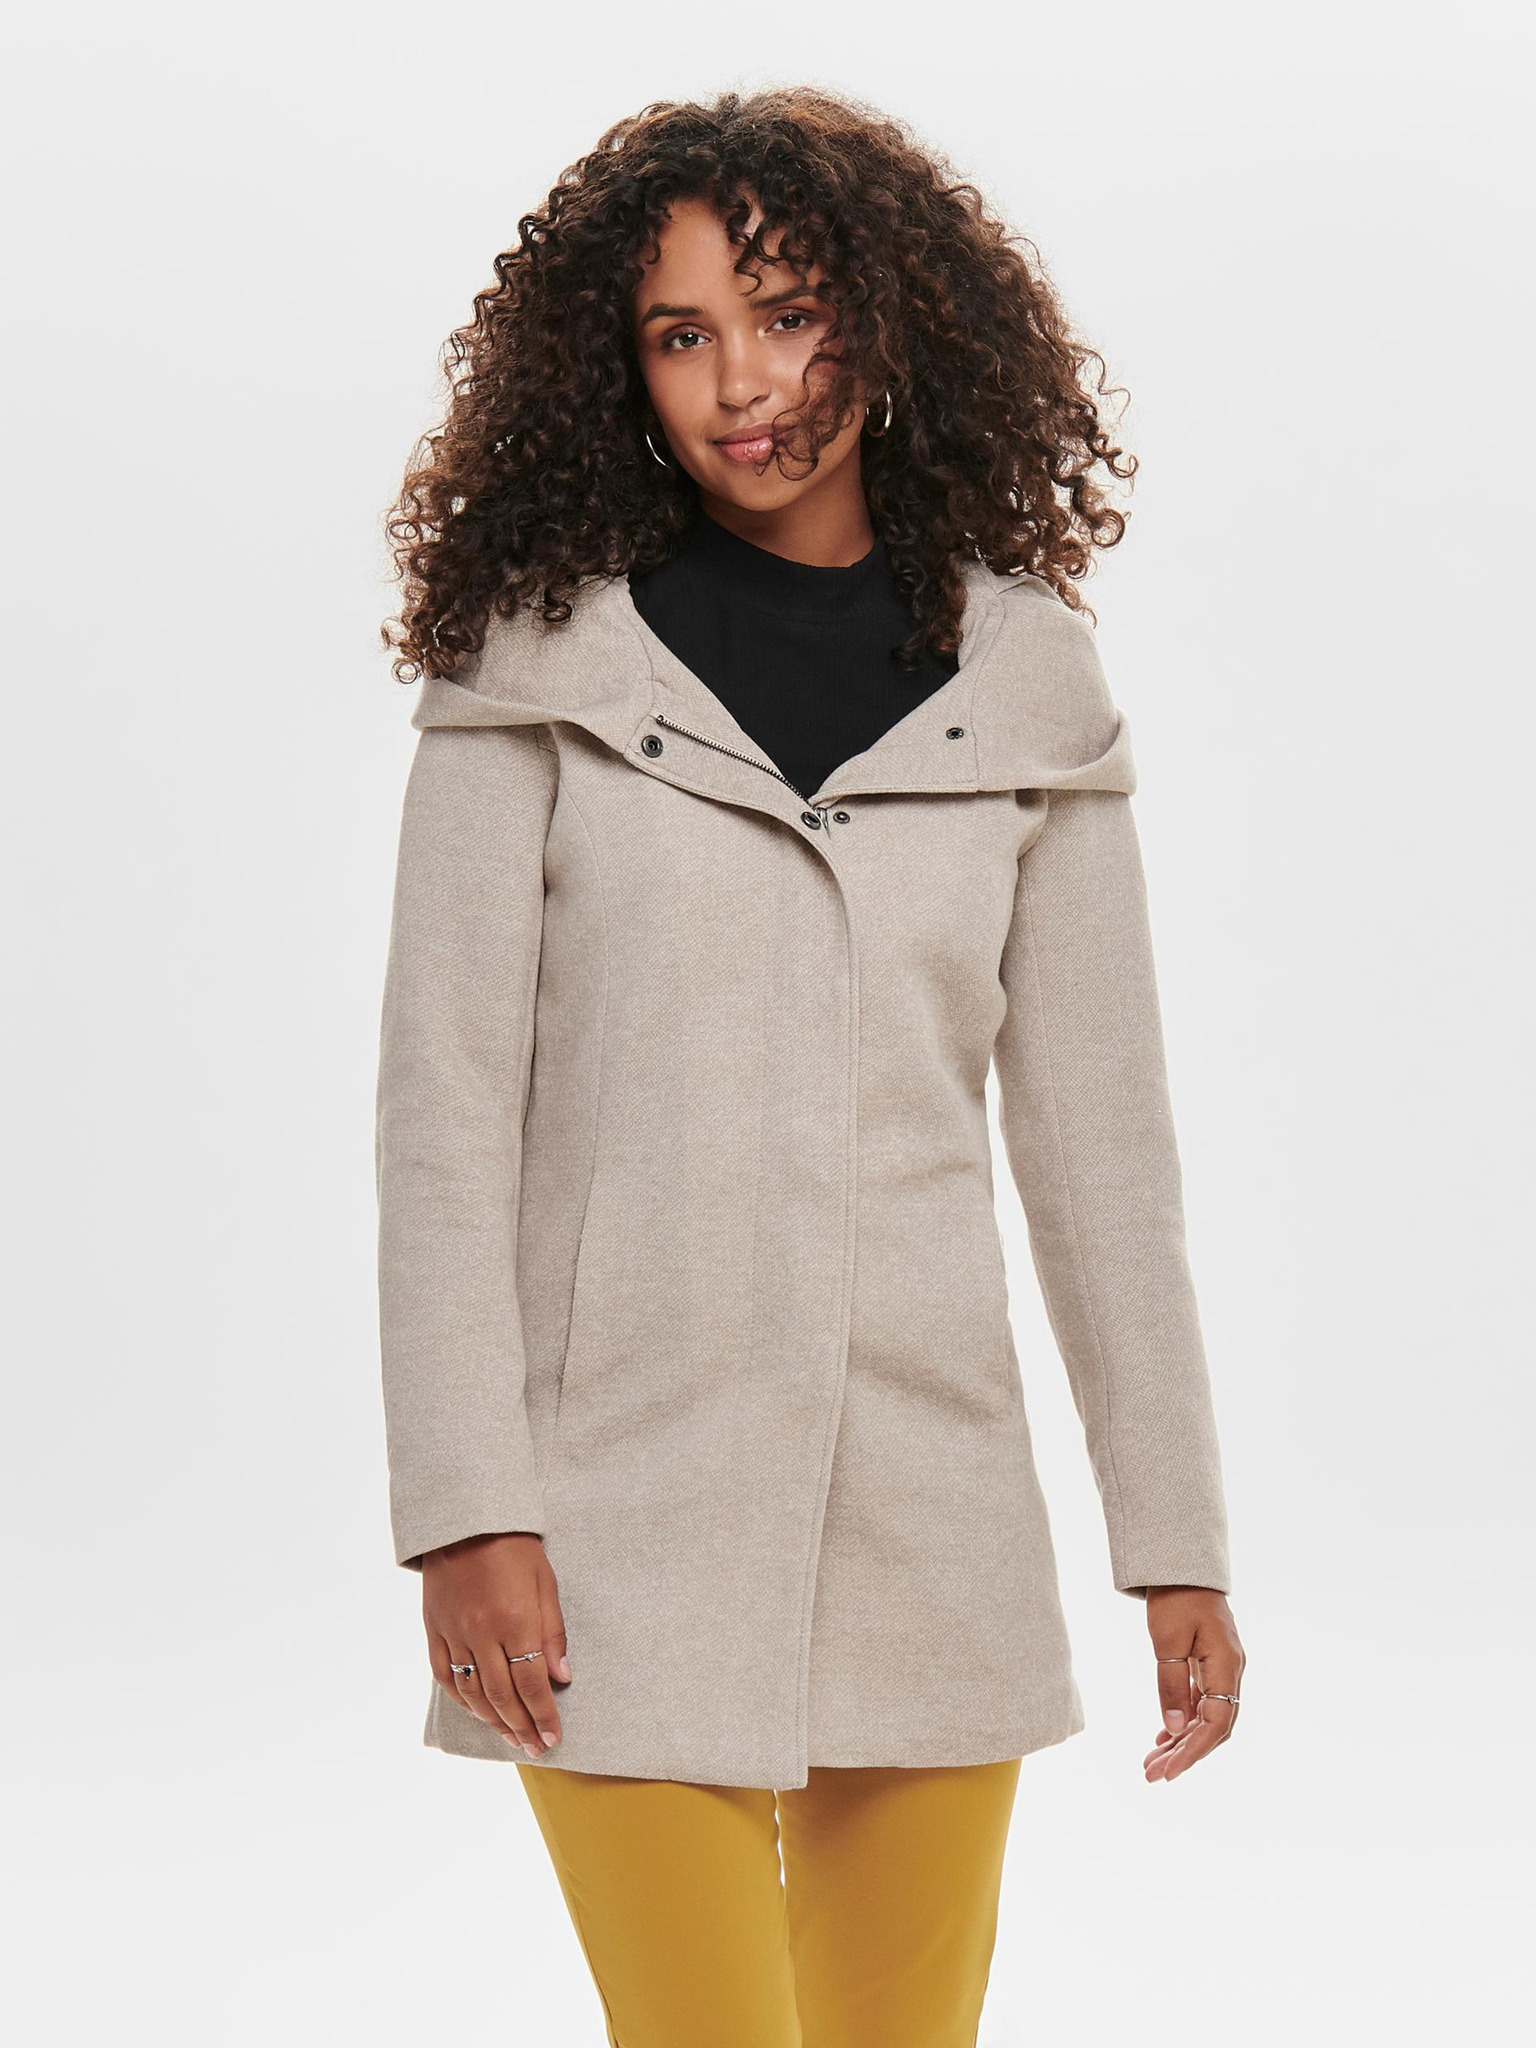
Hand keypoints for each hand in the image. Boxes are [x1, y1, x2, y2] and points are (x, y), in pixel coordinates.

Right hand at [422, 1532, 570, 1758]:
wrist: (466, 1519)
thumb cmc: (514, 1547)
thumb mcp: (545, 1583)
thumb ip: (553, 1634)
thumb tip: (562, 1678)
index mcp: (515, 1620)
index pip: (532, 1683)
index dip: (543, 1715)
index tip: (553, 1736)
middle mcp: (482, 1632)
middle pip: (503, 1695)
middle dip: (522, 1726)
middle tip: (536, 1748)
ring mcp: (454, 1633)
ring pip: (473, 1692)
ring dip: (494, 1721)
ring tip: (512, 1738)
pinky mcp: (434, 1629)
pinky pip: (446, 1675)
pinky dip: (462, 1700)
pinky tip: (477, 1713)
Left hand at [1142, 1585, 1243, 1783]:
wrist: (1179, 1565)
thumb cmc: (1175, 1597)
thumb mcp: (1167, 1641)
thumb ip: (1172, 1686)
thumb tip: (1176, 1729)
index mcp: (1226, 1667)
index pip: (1216, 1723)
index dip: (1194, 1751)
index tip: (1169, 1772)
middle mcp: (1230, 1672)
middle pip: (1213, 1727)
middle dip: (1184, 1754)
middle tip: (1152, 1775)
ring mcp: (1221, 1669)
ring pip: (1206, 1717)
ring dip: (1181, 1741)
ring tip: (1151, 1762)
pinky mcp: (1208, 1664)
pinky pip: (1200, 1702)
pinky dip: (1182, 1721)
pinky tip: (1163, 1737)